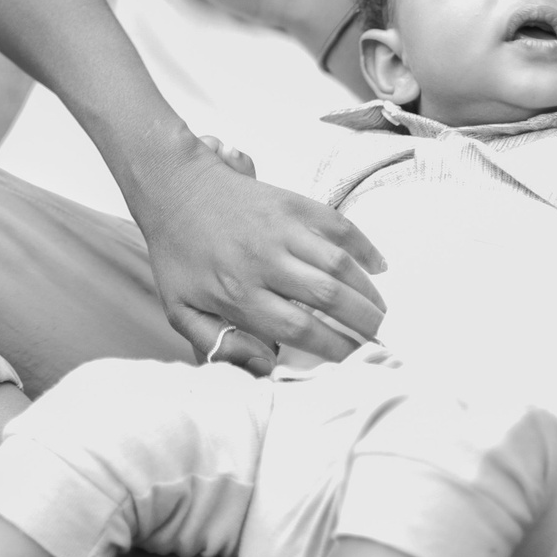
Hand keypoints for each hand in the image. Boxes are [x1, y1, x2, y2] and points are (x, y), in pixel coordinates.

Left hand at [119, 135, 384, 372]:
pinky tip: (378, 266)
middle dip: (363, 323)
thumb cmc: (179, 255)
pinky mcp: (291, 204)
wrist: (174, 188)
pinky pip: (337, 225)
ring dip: (367, 291)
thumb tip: (263, 367)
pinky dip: (363, 246)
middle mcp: (263, 261)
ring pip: (338, 263)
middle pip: (328, 298)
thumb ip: (217, 344)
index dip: (333, 348)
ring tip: (381, 312)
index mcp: (237, 293)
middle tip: (381, 339)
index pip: (298, 330)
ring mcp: (280, 229)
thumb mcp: (181, 310)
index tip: (354, 361)